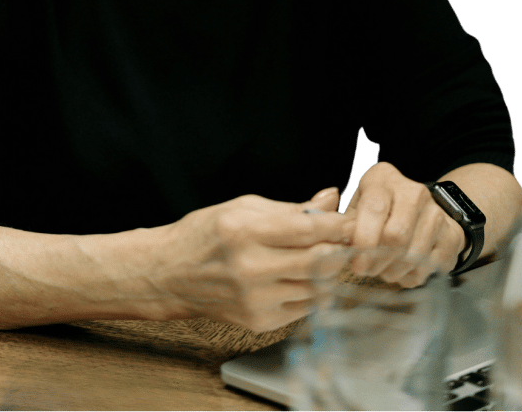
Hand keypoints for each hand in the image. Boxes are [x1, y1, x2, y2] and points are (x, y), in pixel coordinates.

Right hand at [157, 187, 354, 333]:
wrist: (171, 274)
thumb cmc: (206, 234)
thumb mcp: (244, 207)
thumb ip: (292, 208)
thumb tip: (331, 199)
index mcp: (245, 232)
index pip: (308, 230)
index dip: (337, 225)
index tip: (351, 220)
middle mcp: (251, 269)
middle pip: (319, 262)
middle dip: (339, 249)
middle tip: (346, 240)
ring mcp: (255, 300)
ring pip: (317, 288)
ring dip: (328, 271)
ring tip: (323, 256)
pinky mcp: (259, 322)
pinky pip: (303, 307)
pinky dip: (311, 290)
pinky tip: (301, 276)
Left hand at [343, 162, 467, 286]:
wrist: (422, 210)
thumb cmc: (379, 210)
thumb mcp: (358, 206)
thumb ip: (345, 222)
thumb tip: (335, 241)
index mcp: (384, 179)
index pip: (374, 209)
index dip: (363, 241)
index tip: (355, 262)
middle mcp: (414, 191)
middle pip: (396, 236)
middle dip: (377, 261)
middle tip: (367, 269)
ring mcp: (436, 213)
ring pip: (414, 255)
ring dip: (393, 271)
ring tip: (383, 270)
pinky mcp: (452, 235)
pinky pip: (430, 266)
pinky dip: (412, 276)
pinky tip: (402, 271)